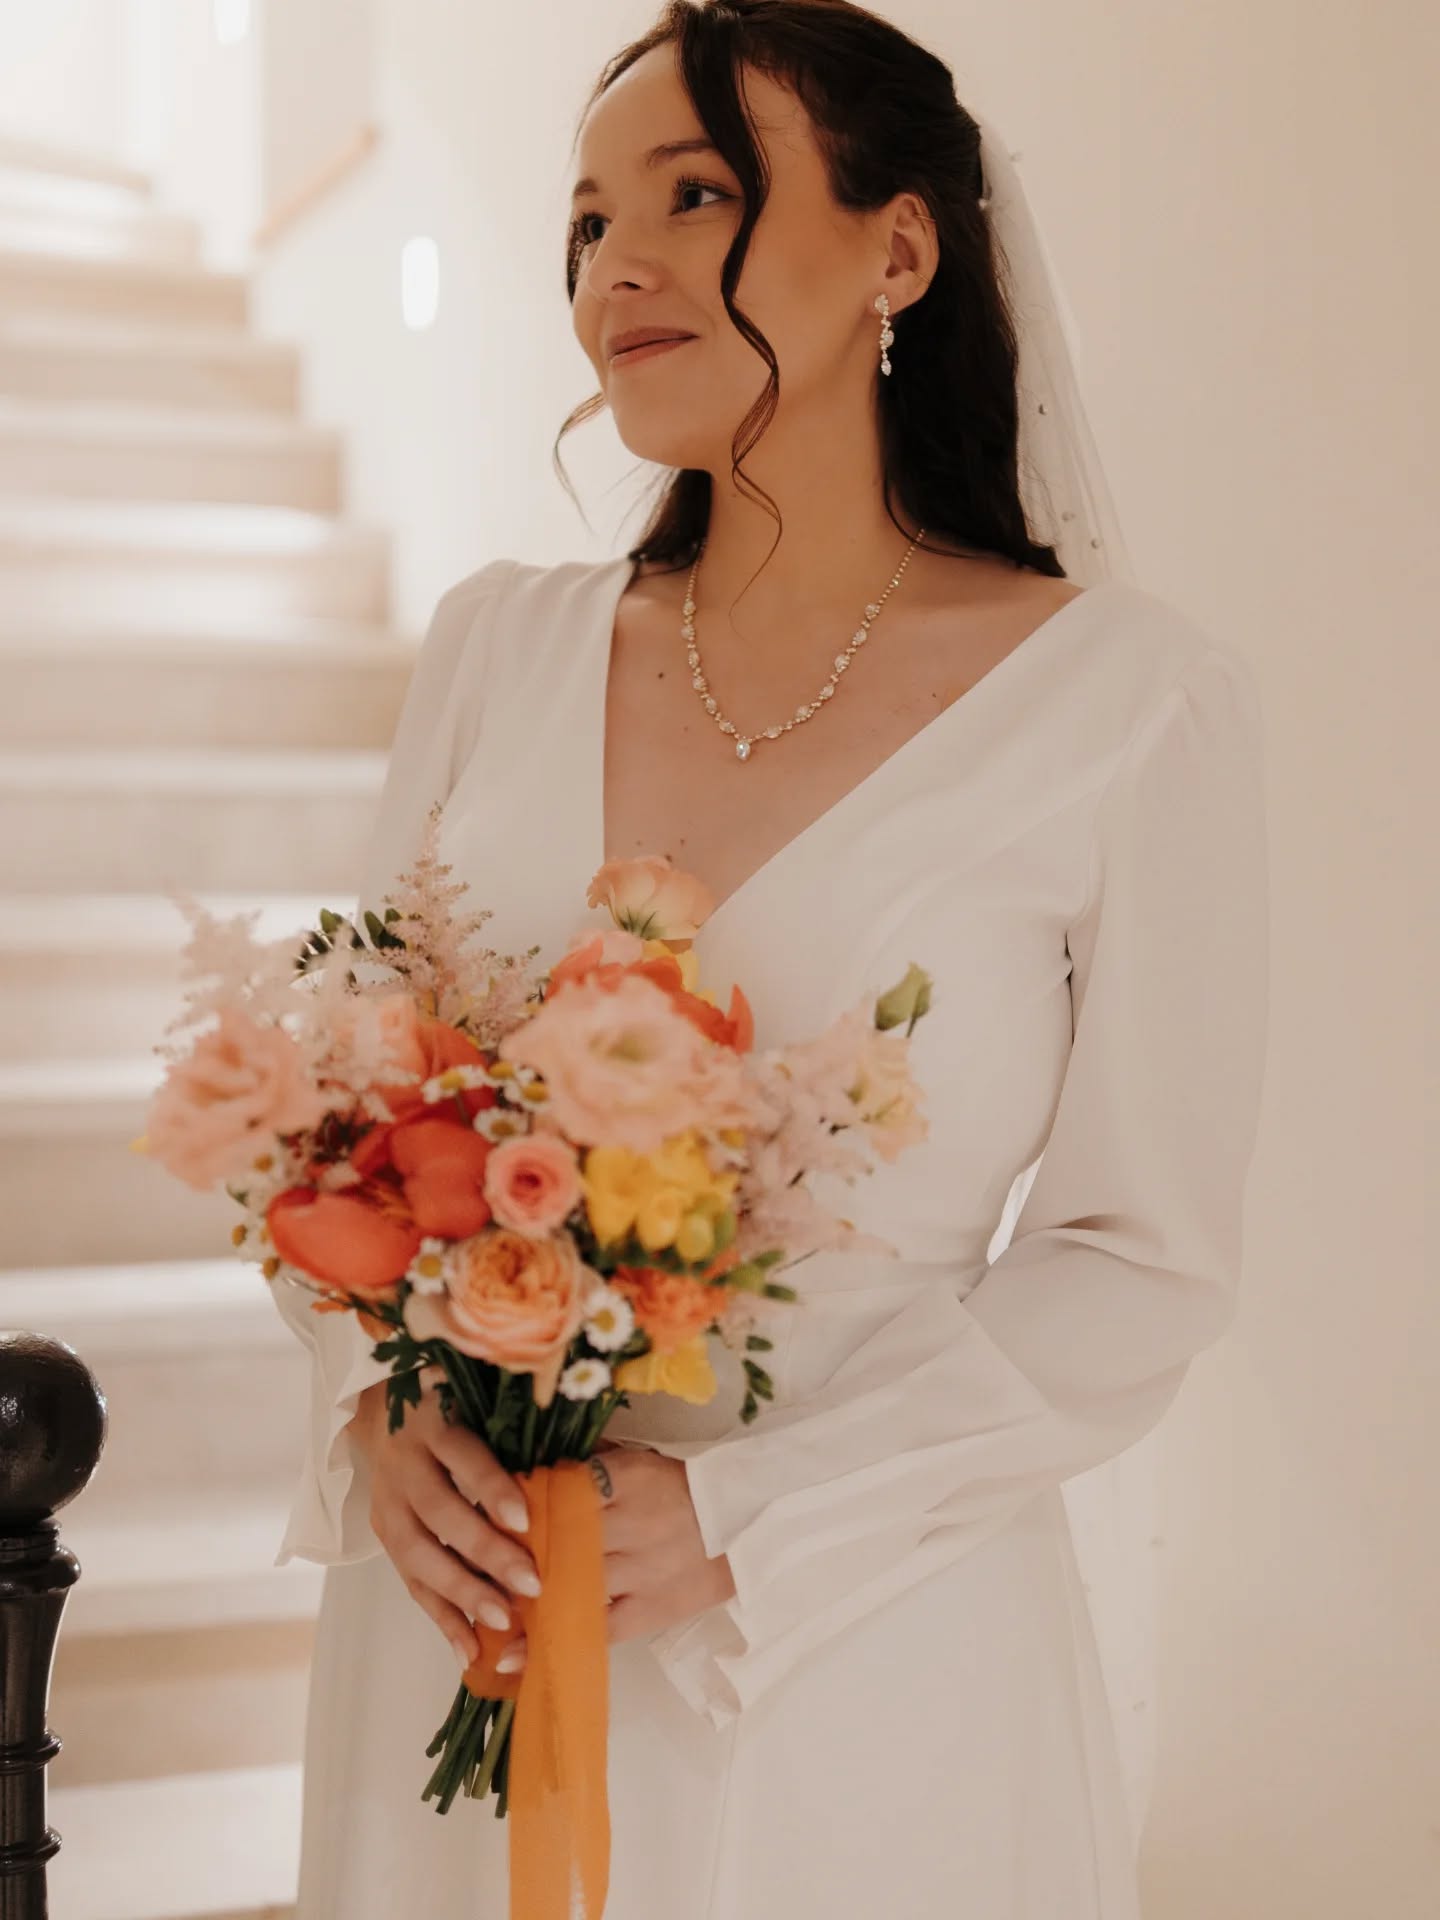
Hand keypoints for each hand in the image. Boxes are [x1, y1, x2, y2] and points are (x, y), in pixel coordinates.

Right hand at [352, 1371, 543, 1673]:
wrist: (385, 1413)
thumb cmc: (457, 1410)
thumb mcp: (478, 1405)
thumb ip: (516, 1436)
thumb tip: (579, 1473)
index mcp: (434, 1422)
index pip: (463, 1455)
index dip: (491, 1487)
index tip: (526, 1519)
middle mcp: (405, 1463)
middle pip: (440, 1512)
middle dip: (486, 1553)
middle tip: (531, 1585)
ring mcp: (388, 1503)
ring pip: (419, 1555)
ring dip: (462, 1594)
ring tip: (503, 1624)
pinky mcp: (383, 1537)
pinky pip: (411, 1584)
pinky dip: (441, 1619)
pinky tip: (470, 1651)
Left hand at [495, 1439, 735, 1673]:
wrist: (747, 1526)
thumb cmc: (683, 1490)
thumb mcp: (639, 1459)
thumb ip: (591, 1459)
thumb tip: (534, 1459)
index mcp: (625, 1477)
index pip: (557, 1489)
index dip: (513, 1504)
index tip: (475, 1514)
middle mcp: (629, 1522)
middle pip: (556, 1538)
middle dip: (507, 1553)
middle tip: (461, 1565)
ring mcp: (638, 1570)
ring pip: (568, 1584)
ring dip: (519, 1600)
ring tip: (472, 1613)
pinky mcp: (647, 1610)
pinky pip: (593, 1628)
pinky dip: (550, 1641)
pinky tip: (510, 1656)